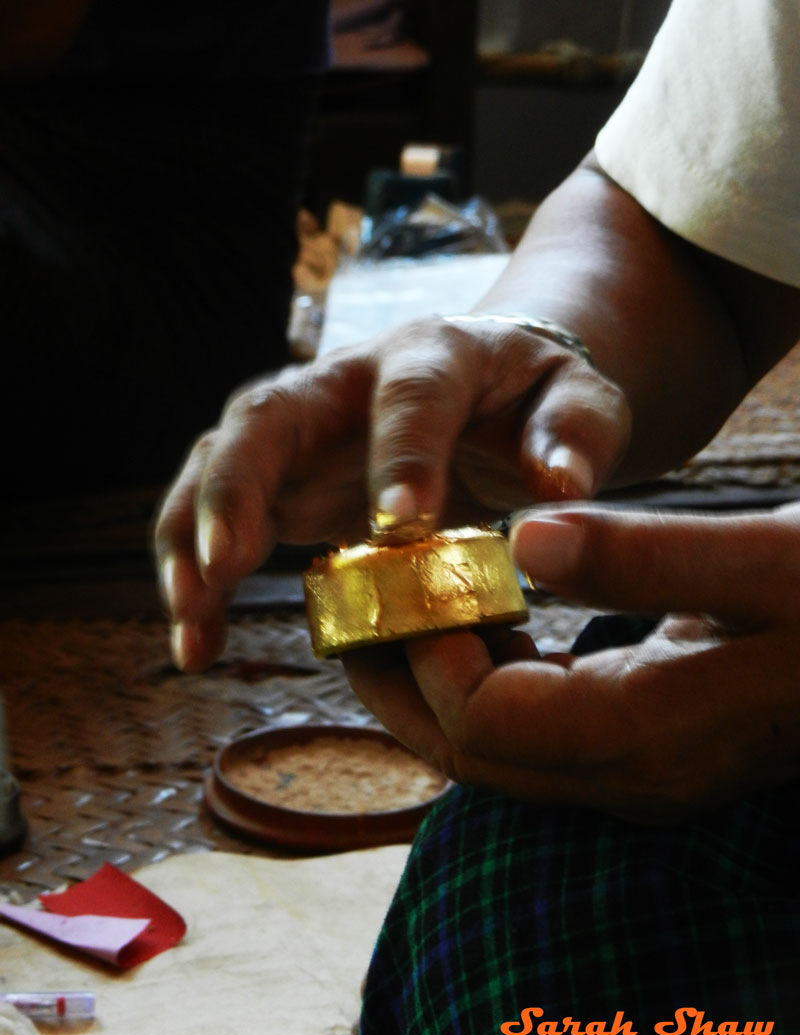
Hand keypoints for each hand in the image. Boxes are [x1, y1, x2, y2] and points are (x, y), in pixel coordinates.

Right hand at [154, 316, 627, 669]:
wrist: (488, 386)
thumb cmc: (531, 398)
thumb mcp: (578, 399)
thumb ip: (576, 433)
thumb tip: (561, 488)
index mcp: (431, 355)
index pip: (409, 395)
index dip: (401, 453)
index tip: (401, 524)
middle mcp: (345, 382)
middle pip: (267, 414)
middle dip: (238, 487)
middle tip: (229, 563)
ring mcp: (303, 429)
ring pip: (220, 462)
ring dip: (192, 540)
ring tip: (193, 622)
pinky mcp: (282, 477)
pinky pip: (220, 513)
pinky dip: (198, 572)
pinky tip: (199, 639)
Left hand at [343, 502, 799, 824]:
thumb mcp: (770, 558)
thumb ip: (644, 555)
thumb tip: (523, 538)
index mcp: (653, 733)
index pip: (489, 726)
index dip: (434, 655)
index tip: (415, 579)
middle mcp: (635, 773)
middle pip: (474, 756)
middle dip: (404, 685)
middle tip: (359, 612)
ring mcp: (641, 768)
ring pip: (497, 750)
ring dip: (436, 684)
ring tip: (400, 610)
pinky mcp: (648, 740)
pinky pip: (534, 728)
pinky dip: (487, 678)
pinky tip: (482, 619)